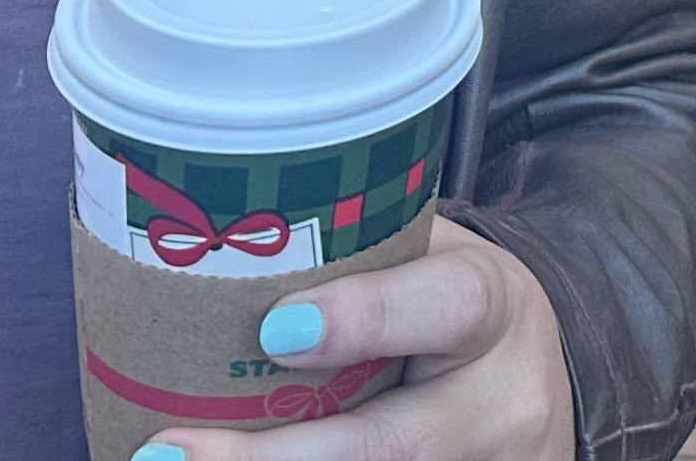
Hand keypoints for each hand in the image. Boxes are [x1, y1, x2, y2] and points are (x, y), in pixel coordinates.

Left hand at [131, 226, 570, 460]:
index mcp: (495, 307)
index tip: (274, 327)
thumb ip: (355, 263)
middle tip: (170, 451)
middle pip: (390, 443)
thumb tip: (215, 255)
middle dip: (275, 457)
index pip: (446, 306)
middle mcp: (499, 402)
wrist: (525, 384)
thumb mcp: (432, 263)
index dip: (364, 318)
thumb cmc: (449, 305)